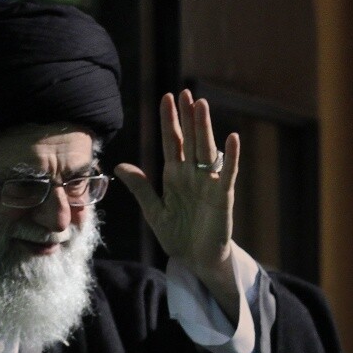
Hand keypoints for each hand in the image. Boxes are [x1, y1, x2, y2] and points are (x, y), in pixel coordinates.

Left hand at [115, 89, 241, 314]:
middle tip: (185, 92)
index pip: (172, 142)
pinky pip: (227, 174)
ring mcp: (208, 183)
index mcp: (175, 176)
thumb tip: (120, 166)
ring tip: (201, 105)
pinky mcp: (222, 197)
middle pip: (189, 140)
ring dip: (204, 128)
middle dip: (187, 117)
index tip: (166, 97)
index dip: (169, 121)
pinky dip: (230, 157)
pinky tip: (232, 139)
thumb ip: (141, 187)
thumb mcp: (153, 212)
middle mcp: (193, 175)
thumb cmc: (178, 236)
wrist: (196, 261)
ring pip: (206, 150)